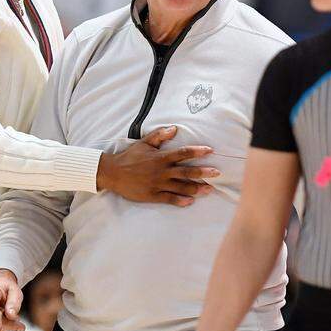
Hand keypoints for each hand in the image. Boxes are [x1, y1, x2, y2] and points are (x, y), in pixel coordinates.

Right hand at [96, 126, 219, 206]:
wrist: (112, 173)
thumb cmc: (129, 157)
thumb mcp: (144, 143)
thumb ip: (159, 136)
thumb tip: (174, 128)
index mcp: (160, 158)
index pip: (182, 153)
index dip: (196, 152)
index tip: (210, 151)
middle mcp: (161, 171)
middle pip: (186, 172)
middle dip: (203, 172)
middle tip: (217, 173)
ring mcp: (157, 184)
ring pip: (180, 187)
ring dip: (196, 188)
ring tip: (209, 189)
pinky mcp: (152, 195)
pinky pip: (169, 199)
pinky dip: (180, 200)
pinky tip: (190, 201)